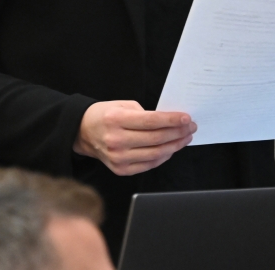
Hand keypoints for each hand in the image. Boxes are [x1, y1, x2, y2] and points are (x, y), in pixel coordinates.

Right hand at [73, 101, 196, 175]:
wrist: (83, 132)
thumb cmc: (105, 115)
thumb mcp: (122, 105)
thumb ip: (144, 113)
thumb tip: (169, 122)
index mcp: (116, 119)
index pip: (151, 121)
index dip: (172, 120)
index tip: (186, 118)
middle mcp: (117, 140)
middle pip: (156, 138)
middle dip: (178, 132)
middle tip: (191, 127)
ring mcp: (119, 157)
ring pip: (156, 154)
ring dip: (175, 145)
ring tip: (185, 137)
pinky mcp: (121, 169)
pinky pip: (149, 164)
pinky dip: (163, 157)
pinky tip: (171, 148)